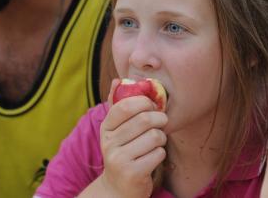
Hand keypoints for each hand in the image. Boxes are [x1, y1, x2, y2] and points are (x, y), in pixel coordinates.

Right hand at [99, 80, 167, 197]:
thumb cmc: (123, 151)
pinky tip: (153, 156)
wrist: (118, 188)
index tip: (152, 105)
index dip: (144, 101)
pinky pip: (158, 154)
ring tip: (156, 141)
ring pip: (154, 136)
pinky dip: (161, 153)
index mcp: (106, 128)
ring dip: (161, 137)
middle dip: (159, 118)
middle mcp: (109, 143)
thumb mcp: (116, 130)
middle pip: (144, 120)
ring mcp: (119, 159)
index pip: (125, 106)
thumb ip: (118, 105)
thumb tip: (117, 80)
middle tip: (162, 120)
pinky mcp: (132, 173)